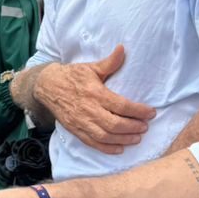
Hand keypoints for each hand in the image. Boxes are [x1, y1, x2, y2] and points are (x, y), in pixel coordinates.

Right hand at [32, 47, 154, 152]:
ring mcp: (81, 122)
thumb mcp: (91, 67)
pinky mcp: (75, 130)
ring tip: (137, 138)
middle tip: (145, 127)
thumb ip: (110, 63)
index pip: (121, 105)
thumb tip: (122, 49)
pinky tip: (119, 148)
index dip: (138, 111)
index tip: (151, 112)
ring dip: (123, 139)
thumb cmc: (72, 76)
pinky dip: (107, 148)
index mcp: (95, 93)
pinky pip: (92, 143)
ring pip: (105, 136)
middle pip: (115, 124)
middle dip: (133, 127)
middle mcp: (88, 109)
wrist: (47, 86)